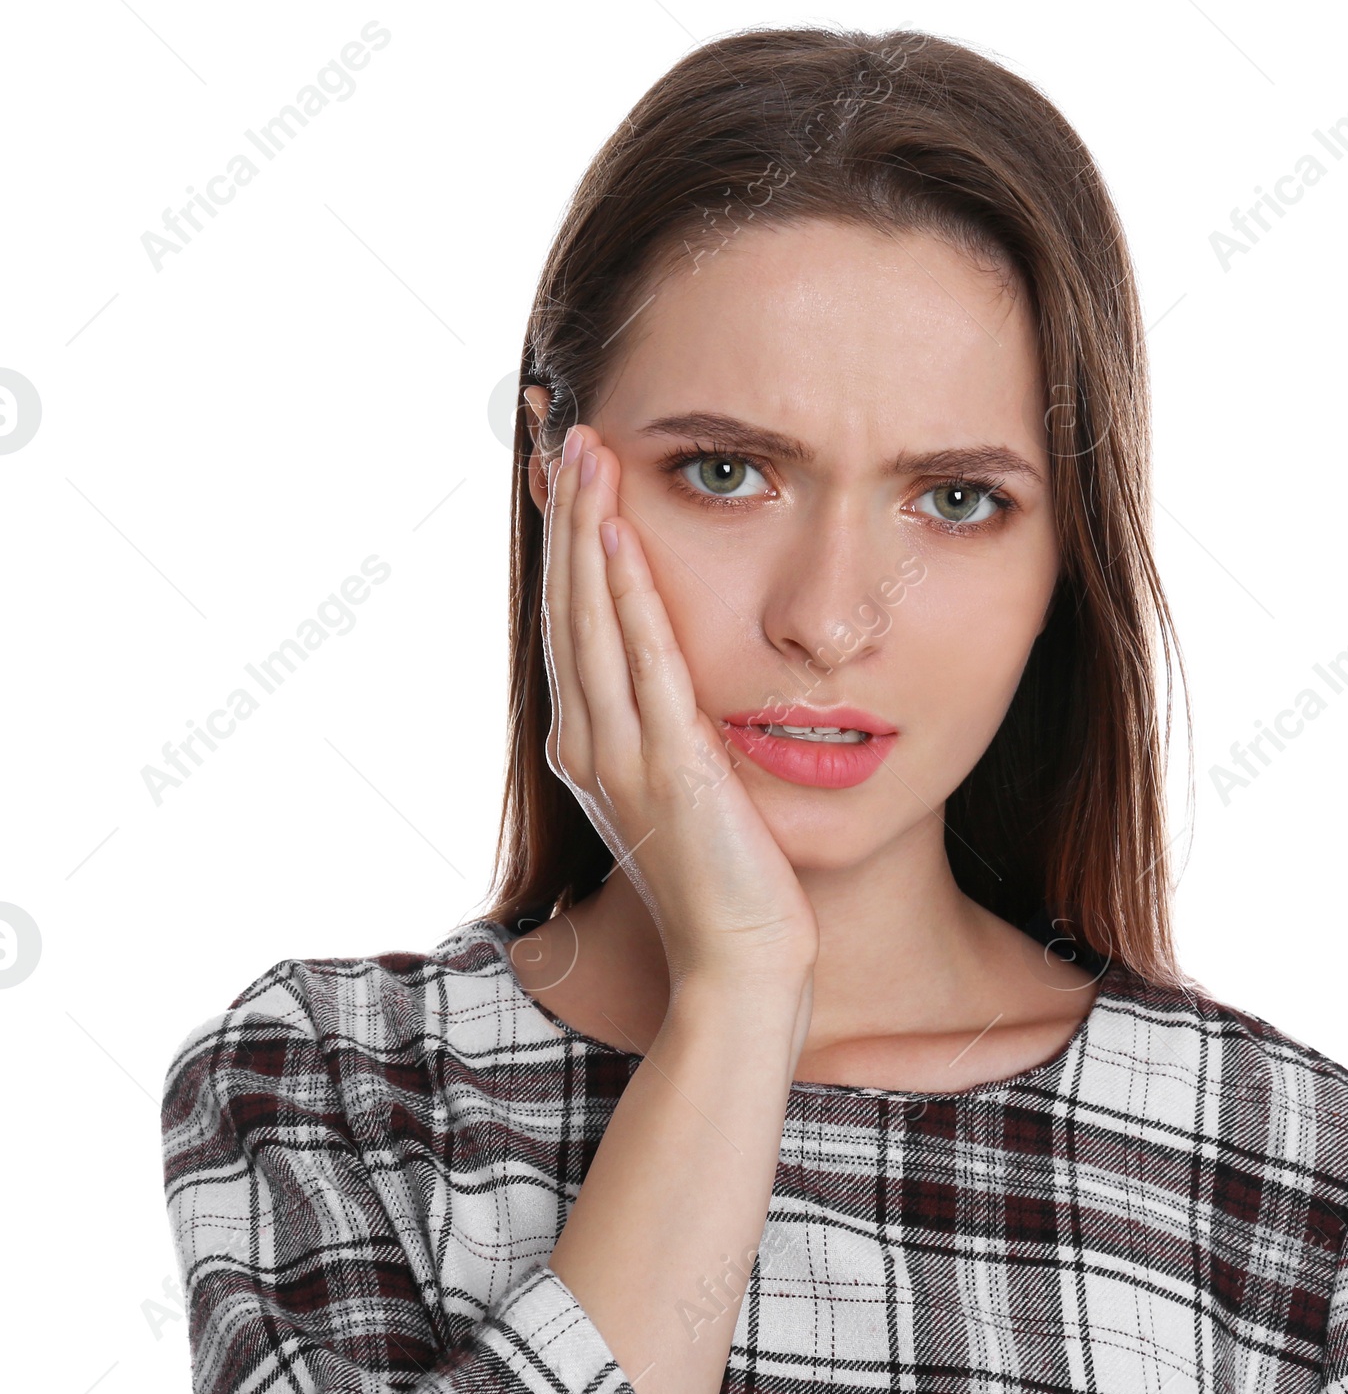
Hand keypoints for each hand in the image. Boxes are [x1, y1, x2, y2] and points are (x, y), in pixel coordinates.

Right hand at [540, 420, 819, 997]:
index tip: (567, 472)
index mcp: (589, 744)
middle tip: (564, 431)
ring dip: (588, 531)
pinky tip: (624, 535)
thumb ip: (665, 726)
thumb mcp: (681, 787)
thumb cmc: (721, 879)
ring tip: (585, 453)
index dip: (565, 543)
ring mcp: (621, 754)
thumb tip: (671, 673)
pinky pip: (644, 662)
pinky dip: (629, 594)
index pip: (570, 620)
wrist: (737, 962)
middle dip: (566, 513)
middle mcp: (588, 742)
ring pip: (592, 619)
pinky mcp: (669, 766)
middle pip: (569, 604)